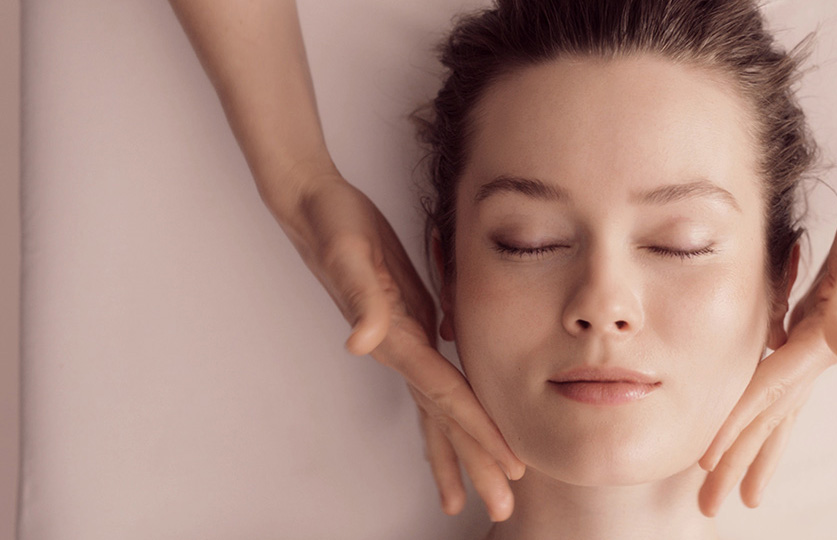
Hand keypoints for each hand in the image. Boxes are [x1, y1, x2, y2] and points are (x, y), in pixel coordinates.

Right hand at [264, 164, 524, 520]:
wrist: (315, 210)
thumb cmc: (333, 227)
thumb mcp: (348, 257)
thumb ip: (359, 299)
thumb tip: (360, 343)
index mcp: (398, 341)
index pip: (447, 398)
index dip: (478, 433)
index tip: (508, 467)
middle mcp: (402, 350)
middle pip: (446, 419)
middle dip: (475, 464)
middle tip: (503, 507)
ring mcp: (405, 343)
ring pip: (439, 409)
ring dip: (460, 451)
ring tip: (478, 491)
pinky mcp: (410, 325)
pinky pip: (436, 381)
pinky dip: (450, 410)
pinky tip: (464, 423)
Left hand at [696, 180, 836, 515]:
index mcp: (819, 342)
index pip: (768, 395)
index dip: (737, 429)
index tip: (706, 465)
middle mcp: (818, 352)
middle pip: (771, 418)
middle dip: (741, 461)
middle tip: (711, 505)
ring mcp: (818, 344)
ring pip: (780, 408)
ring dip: (757, 447)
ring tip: (739, 485)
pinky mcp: (817, 327)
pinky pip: (784, 381)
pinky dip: (768, 407)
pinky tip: (756, 417)